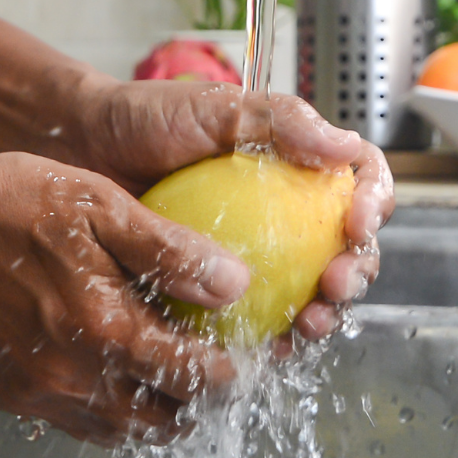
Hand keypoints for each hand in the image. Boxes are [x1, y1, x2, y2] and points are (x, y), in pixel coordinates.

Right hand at [0, 151, 249, 445]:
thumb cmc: (1, 204)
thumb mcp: (96, 205)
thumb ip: (169, 250)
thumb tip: (235, 283)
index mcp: (105, 331)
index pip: (196, 378)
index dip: (232, 373)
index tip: (247, 356)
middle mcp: (72, 378)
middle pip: (163, 419)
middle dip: (199, 403)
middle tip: (217, 374)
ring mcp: (35, 394)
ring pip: (119, 430)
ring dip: (154, 413)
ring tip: (171, 381)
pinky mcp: (3, 395)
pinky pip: (72, 421)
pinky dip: (103, 410)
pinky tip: (109, 374)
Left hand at [71, 79, 393, 340]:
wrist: (82, 150)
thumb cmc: (146, 117)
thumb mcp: (214, 107)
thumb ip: (280, 120)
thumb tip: (344, 146)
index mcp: (299, 163)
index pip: (360, 182)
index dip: (374, 205)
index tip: (356, 224)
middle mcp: (289, 211)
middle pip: (349, 248)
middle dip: (357, 273)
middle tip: (335, 285)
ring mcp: (258, 254)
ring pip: (312, 292)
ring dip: (323, 315)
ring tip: (307, 325)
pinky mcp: (219, 289)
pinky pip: (257, 320)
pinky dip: (268, 338)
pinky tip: (265, 350)